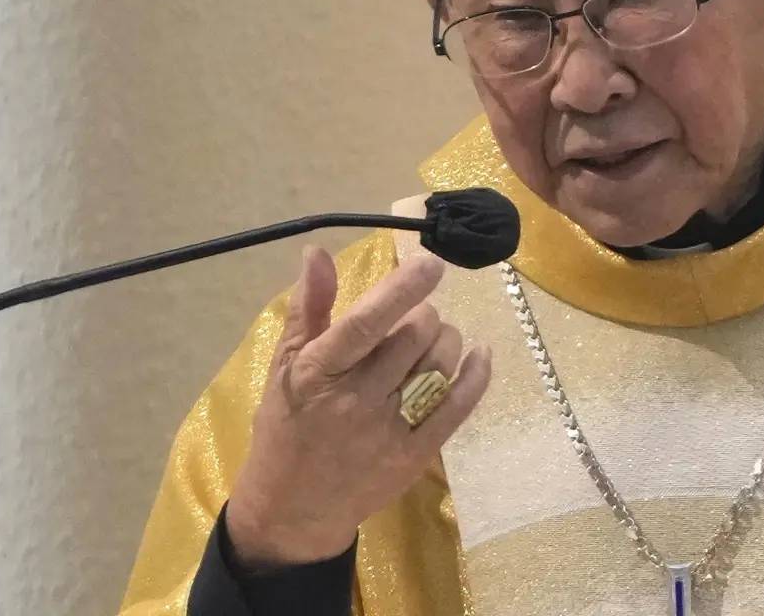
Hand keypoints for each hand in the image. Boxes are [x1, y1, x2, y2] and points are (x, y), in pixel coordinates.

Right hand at [226, 246, 490, 568]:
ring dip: (447, 339)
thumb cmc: (287, 428)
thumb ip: (308, 308)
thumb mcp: (284, 366)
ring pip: (439, 364)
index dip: (403, 289)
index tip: (432, 264)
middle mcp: (355, 398)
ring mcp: (389, 429)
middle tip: (415, 319)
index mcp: (319, 371)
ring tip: (435, 338)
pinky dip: (475, 375)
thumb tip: (318, 253)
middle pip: (414, 336)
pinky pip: (458, 407)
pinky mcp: (416, 455)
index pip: (367, 322)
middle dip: (424, 314)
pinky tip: (479, 355)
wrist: (293, 509)